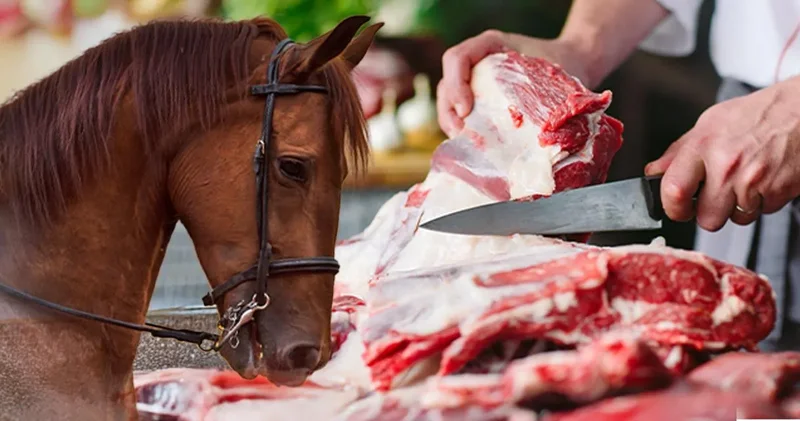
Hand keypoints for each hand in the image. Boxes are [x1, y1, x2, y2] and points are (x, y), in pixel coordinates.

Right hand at [436, 30, 592, 137]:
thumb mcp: (550, 72)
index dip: (456, 85)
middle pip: (447, 83)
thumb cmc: (563, 65)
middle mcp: (478, 61)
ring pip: (448, 100)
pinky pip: (460, 112)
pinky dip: (462, 129)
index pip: (457, 58)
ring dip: (450, 122)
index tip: (466, 110)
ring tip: (463, 141)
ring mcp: (475, 80)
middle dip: (449, 110)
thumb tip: (535, 130)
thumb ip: (539, 92)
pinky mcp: (479, 99)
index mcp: (490, 45)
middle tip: (460, 132)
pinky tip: (472, 144)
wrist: (573, 62)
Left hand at [645, 77, 799, 230]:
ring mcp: (754, 181)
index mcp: (704, 146)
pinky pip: (761, 213)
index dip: (672, 207)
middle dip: (710, 212)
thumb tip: (654, 172)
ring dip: (737, 207)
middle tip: (716, 195)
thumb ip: (678, 152)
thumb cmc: (757, 115)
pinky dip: (761, 202)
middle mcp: (727, 166)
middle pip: (707, 219)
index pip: (673, 190)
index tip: (676, 207)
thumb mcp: (710, 123)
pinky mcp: (779, 192)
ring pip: (735, 220)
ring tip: (744, 180)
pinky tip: (763, 179)